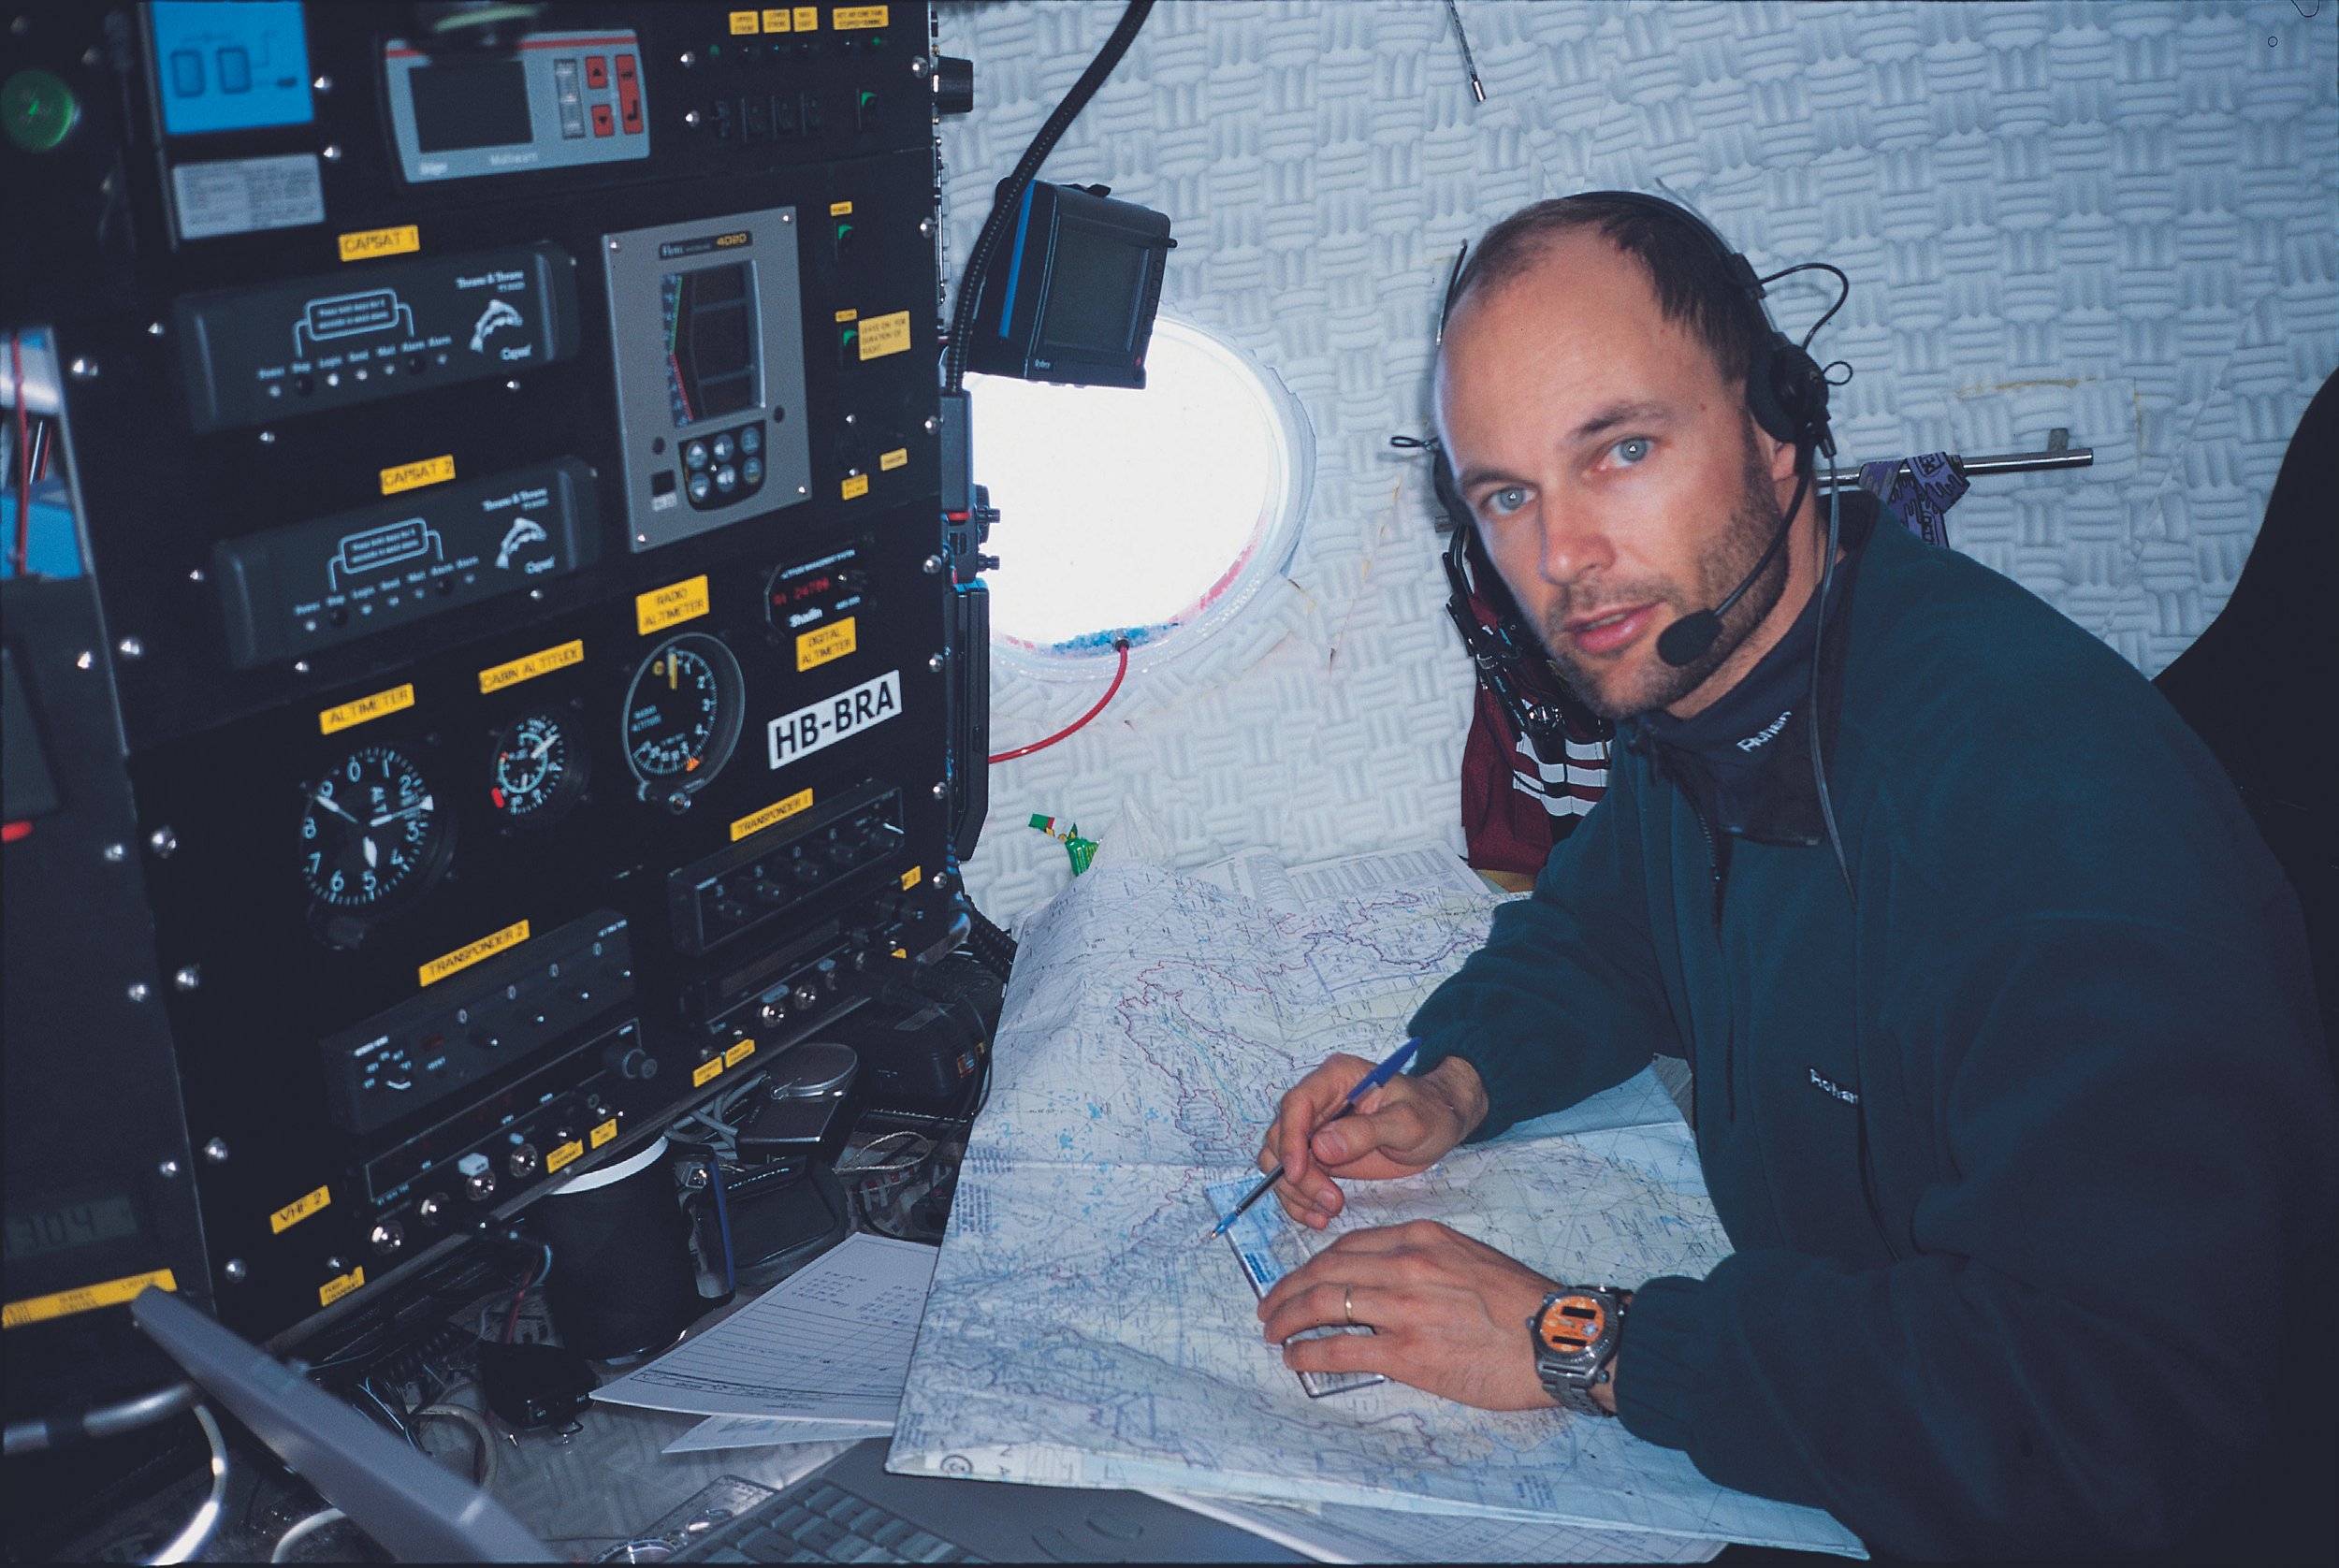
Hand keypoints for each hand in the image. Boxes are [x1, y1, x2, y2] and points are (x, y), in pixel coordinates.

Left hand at [1256, 1219, 1557, 1409]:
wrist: (1557, 1339)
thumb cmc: (1521, 1304)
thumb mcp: (1470, 1257)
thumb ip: (1425, 1259)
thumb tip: (1385, 1277)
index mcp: (1422, 1238)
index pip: (1348, 1245)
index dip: (1314, 1264)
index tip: (1299, 1279)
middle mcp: (1407, 1264)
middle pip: (1325, 1270)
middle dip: (1288, 1289)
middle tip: (1270, 1306)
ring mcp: (1405, 1307)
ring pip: (1324, 1303)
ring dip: (1288, 1318)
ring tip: (1273, 1330)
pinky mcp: (1408, 1351)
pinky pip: (1341, 1347)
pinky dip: (1309, 1351)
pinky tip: (1296, 1357)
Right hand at [1259, 1054, 1487, 1227]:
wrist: (1441, 1122)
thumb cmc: (1430, 1112)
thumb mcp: (1408, 1121)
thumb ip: (1366, 1132)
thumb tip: (1321, 1146)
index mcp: (1336, 1078)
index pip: (1297, 1103)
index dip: (1290, 1139)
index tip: (1298, 1172)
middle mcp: (1319, 1101)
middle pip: (1282, 1136)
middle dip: (1298, 1175)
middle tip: (1331, 1201)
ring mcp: (1315, 1128)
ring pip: (1280, 1161)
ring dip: (1296, 1192)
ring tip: (1329, 1211)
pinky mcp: (1318, 1154)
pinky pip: (1293, 1178)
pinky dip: (1299, 1200)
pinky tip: (1319, 1215)